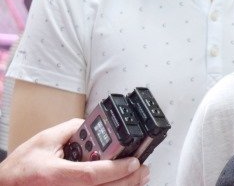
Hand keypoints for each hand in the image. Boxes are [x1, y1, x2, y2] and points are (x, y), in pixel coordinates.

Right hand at [0, 118, 149, 185]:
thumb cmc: (20, 168)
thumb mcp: (44, 140)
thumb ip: (71, 129)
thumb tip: (93, 124)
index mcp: (55, 174)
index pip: (92, 174)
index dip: (116, 168)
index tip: (134, 161)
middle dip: (128, 179)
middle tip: (143, 168)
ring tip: (138, 176)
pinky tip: (121, 184)